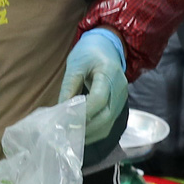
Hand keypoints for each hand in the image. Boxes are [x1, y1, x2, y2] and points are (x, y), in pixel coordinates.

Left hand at [59, 28, 127, 145]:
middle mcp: (120, 88)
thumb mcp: (75, 65)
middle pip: (106, 116)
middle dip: (85, 128)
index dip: (83, 112)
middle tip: (66, 134)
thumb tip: (60, 112)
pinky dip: (95, 131)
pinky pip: (109, 123)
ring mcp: (122, 98)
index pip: (99, 99)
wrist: (108, 46)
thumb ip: (69, 88)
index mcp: (109, 73)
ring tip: (71, 137)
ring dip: (90, 134)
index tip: (66, 120)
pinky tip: (81, 134)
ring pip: (108, 124)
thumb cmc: (89, 53)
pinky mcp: (118, 105)